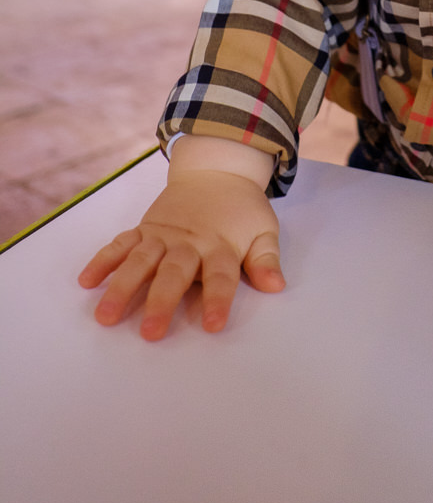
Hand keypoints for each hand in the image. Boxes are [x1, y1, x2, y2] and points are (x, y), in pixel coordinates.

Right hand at [78, 161, 283, 340]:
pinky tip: (86, 281)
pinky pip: (121, 243)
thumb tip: (276, 285)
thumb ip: (265, 259)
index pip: (221, 276)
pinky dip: (103, 260)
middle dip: (161, 302)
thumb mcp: (263, 229)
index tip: (212, 326)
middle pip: (174, 273)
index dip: (217, 300)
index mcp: (220, 245)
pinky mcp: (145, 227)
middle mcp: (189, 241)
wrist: (217, 169)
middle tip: (149, 333)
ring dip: (121, 287)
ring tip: (106, 316)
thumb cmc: (242, 208)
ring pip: (140, 261)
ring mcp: (163, 234)